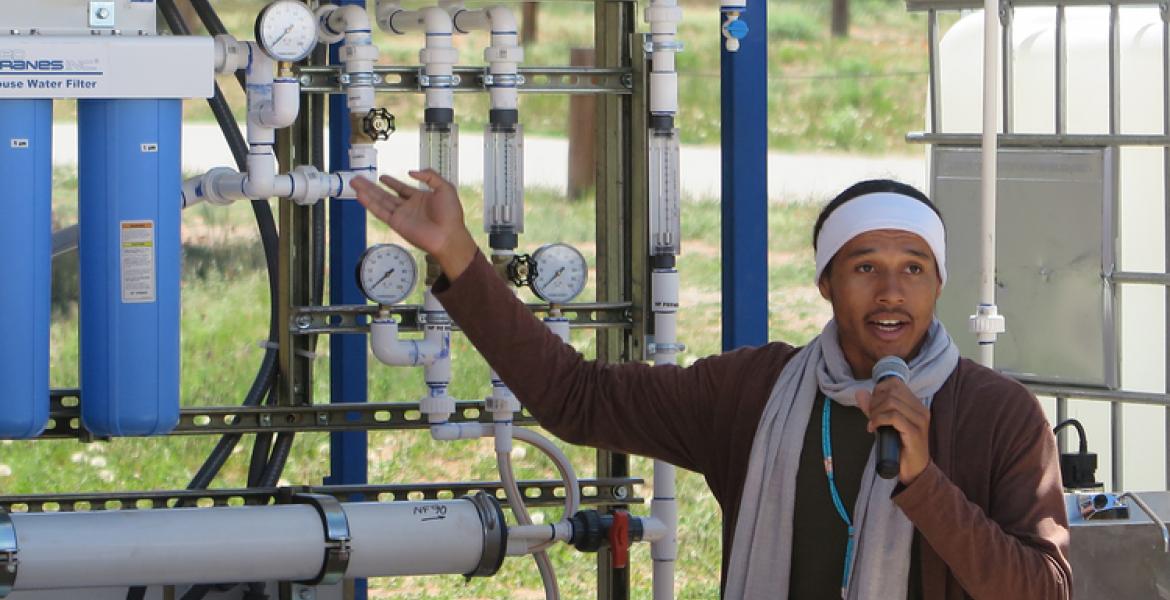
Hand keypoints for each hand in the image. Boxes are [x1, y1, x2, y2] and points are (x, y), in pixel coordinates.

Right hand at [352, 170, 477, 279]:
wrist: (448, 235)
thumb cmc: (451, 214)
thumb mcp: (445, 188)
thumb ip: (430, 176)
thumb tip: (411, 172)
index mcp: (420, 198)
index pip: (402, 189)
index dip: (392, 183)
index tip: (382, 177)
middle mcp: (408, 207)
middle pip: (386, 194)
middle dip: (372, 186)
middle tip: (359, 178)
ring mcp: (401, 215)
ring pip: (379, 201)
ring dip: (366, 192)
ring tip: (354, 183)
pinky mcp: (396, 223)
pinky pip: (380, 211)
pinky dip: (369, 203)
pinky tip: (360, 195)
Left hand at [856, 378, 930, 484]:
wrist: (914, 470)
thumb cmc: (899, 446)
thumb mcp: (884, 423)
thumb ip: (873, 408)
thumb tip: (860, 392)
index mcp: (916, 404)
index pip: (895, 383)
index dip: (879, 390)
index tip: (872, 405)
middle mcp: (921, 409)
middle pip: (892, 391)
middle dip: (875, 402)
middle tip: (871, 416)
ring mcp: (920, 420)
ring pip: (892, 403)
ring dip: (875, 412)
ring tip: (872, 424)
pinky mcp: (915, 432)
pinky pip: (893, 417)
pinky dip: (878, 420)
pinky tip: (873, 429)